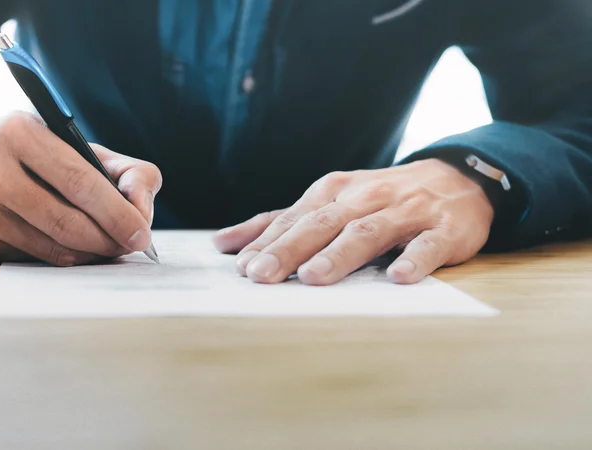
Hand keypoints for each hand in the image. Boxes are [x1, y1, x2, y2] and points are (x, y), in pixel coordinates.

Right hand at [0, 111, 161, 265]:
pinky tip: (76, 248)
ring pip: (52, 246)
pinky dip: (65, 258)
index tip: (141, 233)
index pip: (79, 180)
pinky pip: (35, 259)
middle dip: (107, 239)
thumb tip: (141, 212)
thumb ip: (127, 172)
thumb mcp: (82, 148)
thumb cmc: (39, 159)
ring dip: (90, 253)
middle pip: (65, 220)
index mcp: (19, 131)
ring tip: (109, 247)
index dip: (116, 212)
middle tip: (130, 246)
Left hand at [213, 159, 493, 284]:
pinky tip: (399, 277)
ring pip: (367, 232)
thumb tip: (224, 244)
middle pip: (322, 224)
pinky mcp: (443, 229)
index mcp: (334, 192)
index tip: (242, 267)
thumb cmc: (381, 198)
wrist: (457, 179)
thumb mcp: (330, 202)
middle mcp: (364, 198)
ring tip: (314, 277)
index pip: (294, 218)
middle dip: (290, 249)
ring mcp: (404, 212)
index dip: (267, 242)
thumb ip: (280, 223)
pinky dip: (414, 259)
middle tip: (262, 275)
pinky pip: (428, 245)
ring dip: (339, 254)